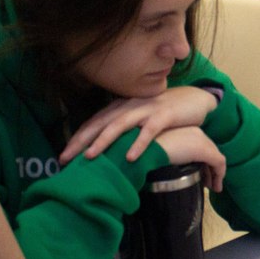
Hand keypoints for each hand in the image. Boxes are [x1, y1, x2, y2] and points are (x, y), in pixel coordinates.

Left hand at [60, 86, 218, 162]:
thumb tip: (106, 149)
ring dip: (103, 141)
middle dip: (81, 141)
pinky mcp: (165, 115)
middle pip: (100, 123)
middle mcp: (130, 105)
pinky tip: (130, 158)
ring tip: (90, 157)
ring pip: (120, 124)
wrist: (196, 99)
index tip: (63, 156)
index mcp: (123, 107)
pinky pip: (149, 130)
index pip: (94, 122)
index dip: (77, 137)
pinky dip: (139, 143)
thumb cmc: (167, 113)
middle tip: (65, 158)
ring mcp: (147, 109)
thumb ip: (125, 129)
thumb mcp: (142, 119)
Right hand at [154, 126, 225, 192]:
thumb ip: (172, 155)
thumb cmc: (148, 152)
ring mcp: (201, 141)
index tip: (200, 174)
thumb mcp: (162, 150)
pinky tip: (216, 186)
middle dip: (210, 168)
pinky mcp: (204, 150)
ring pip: (216, 158)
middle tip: (208, 182)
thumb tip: (175, 165)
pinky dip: (219, 175)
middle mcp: (196, 132)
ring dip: (216, 173)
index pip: (200, 146)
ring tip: (213, 187)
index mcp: (186, 130)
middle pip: (209, 151)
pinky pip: (219, 163)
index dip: (203, 161)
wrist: (147, 149)